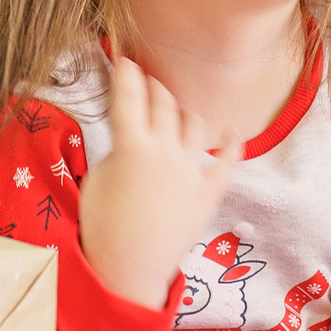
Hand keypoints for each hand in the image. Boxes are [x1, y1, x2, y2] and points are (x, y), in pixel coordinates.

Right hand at [77, 54, 240, 307]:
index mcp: (130, 146)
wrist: (129, 269)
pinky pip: (227, 162)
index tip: (125, 61)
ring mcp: (190, 170)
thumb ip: (117, 149)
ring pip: (194, 123)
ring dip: (183, 112)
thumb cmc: (102, 226)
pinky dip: (232, 144)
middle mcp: (164, 151)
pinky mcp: (208, 192)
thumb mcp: (97, 178)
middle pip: (163, 102)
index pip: (128, 96)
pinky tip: (232, 133)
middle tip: (148, 85)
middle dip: (154, 87)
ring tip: (176, 112)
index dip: (126, 73)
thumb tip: (132, 136)